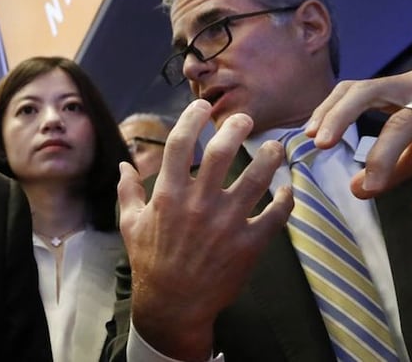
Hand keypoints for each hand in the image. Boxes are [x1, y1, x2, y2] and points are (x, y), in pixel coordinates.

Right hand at [117, 99, 293, 360]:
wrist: (173, 305)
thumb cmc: (150, 263)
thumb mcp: (131, 224)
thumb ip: (128, 191)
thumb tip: (123, 164)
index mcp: (169, 194)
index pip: (180, 143)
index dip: (192, 118)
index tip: (203, 106)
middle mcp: (199, 203)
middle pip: (221, 152)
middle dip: (236, 127)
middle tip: (245, 119)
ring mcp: (226, 223)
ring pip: (256, 179)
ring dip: (269, 158)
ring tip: (275, 147)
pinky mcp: (249, 244)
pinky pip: (275, 215)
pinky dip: (286, 199)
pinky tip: (288, 190)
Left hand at [306, 68, 411, 213]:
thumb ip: (394, 164)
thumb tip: (357, 189)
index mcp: (404, 86)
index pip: (356, 88)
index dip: (329, 108)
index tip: (308, 135)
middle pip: (368, 91)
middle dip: (339, 116)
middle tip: (319, 145)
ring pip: (404, 122)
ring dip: (383, 155)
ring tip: (372, 185)